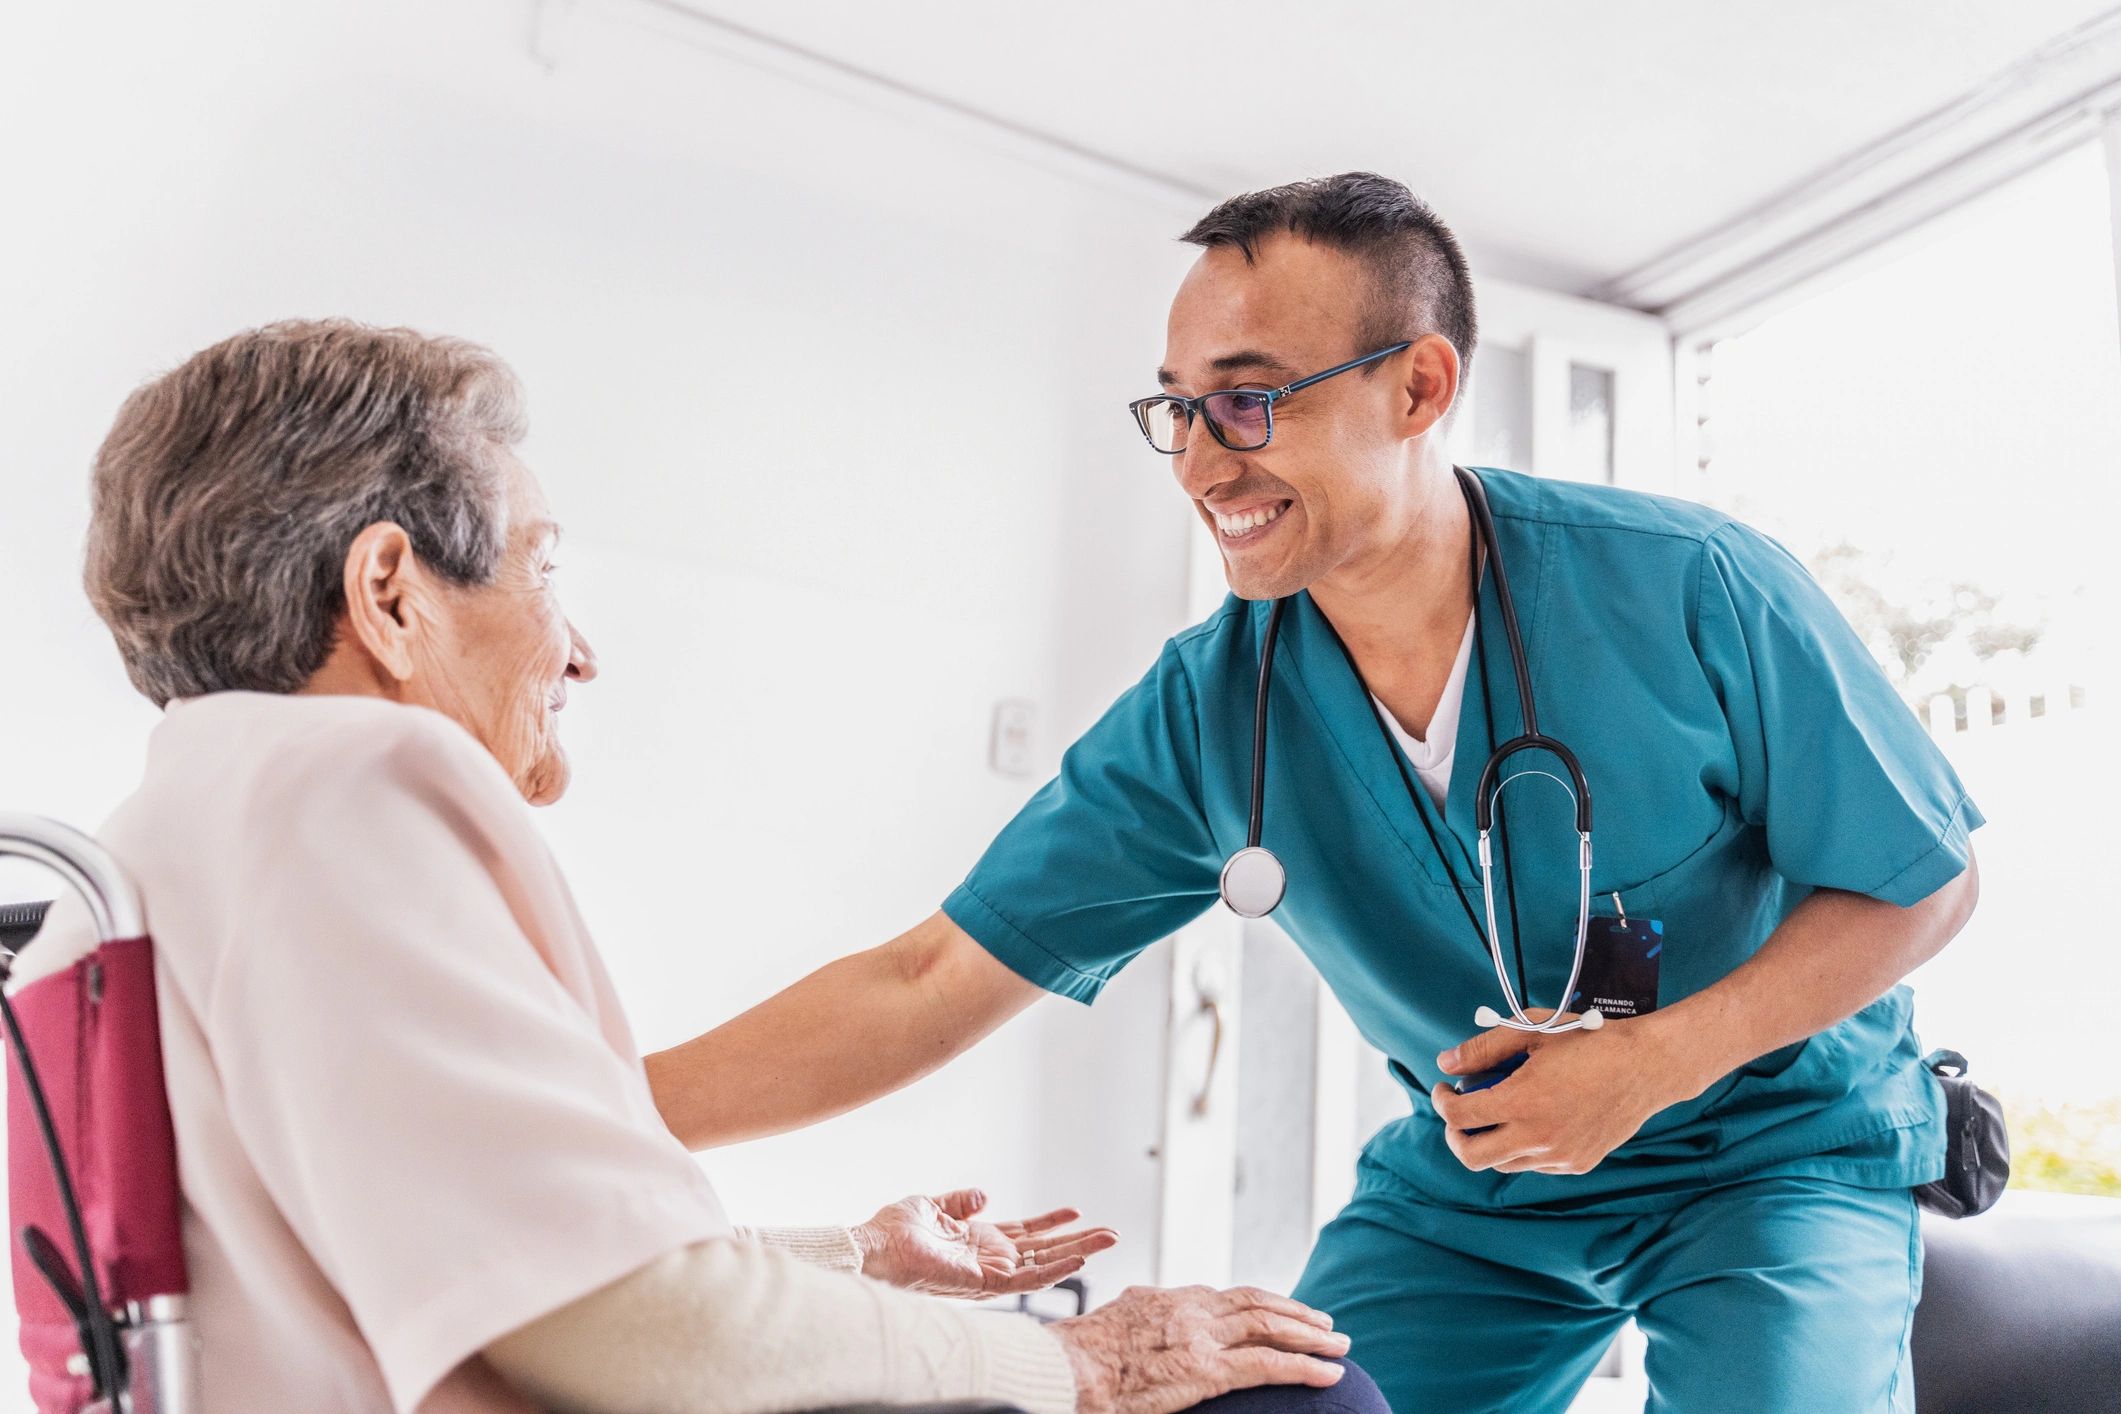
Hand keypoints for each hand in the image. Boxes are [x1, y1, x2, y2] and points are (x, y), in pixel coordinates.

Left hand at [852, 1188, 1118, 1298]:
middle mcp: (989, 1259)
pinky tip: (1078, 1258)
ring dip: (1078, 1253)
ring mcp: (989, 1273)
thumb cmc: (893, 1229)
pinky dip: (1055, 1270)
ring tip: (1108, 1240)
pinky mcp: (984, 1283)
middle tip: (1111, 1233)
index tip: (1076, 1212)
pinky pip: (1027, 1278)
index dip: (1050, 1223)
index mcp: (978, 1241)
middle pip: (1043, 1250)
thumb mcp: (932, 1203)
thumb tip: (986, 1195)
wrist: (874, 1247)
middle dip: (1078, 1241)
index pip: (1024, 1234)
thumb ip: (961, 1200)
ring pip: (1044, 1265)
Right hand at [1054, 1285, 1348, 1413]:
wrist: (1062, 1372)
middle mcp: (1189, 1309)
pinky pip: (1268, 1365)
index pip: (1226, 1296)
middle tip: (1327, 1324)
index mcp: (1166, 1299)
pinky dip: (1305, 1367)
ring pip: (1270, 1326)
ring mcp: (1199, 1338)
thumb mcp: (1113, 1327)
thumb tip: (1141, 1327)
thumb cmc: (1074, 1361)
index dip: (1262, 1303)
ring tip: (1339, 1346)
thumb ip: (1138, 1322)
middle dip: (1297, 1313)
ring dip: (1311, 1335)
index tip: (1284, 1312)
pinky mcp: (1206, 1371)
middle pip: (1256, 1303)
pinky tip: (1330, 1375)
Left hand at [1431, 1009, 1688, 1174]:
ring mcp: (1559, 1157)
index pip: (1460, 1116)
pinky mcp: (1577, 1164)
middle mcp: (1539, 1137)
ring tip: (1496, 1112)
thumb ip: (1483, 1048)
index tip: (1444, 1088)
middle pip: (1471, 1156)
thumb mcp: (1531, 1032)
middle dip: (1454, 1135)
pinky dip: (1522, 1147)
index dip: (1442, 1101)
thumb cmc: (1590, 1041)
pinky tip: (1532, 1120)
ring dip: (1489, 1141)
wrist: (1647, 1066)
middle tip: (1457, 1113)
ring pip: (1503, 1163)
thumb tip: (1446, 1062)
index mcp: (1523, 1102)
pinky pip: (1534, 1164)